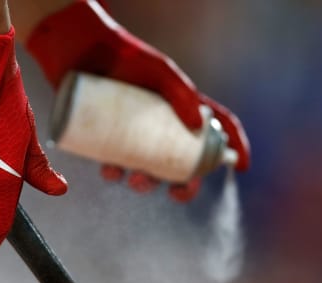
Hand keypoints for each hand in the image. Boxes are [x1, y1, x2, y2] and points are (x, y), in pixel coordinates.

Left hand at [26, 0, 248, 200]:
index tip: (240, 166)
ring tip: (135, 179)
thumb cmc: (125, 56)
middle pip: (181, 160)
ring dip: (146, 183)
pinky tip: (110, 171)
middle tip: (175, 192)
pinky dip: (115, 173)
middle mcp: (161, 124)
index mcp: (182, 107)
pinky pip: (115, 162)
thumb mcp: (159, 71)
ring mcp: (135, 131)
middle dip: (183, 184)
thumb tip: (199, 128)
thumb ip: (181, 93)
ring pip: (147, 167)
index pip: (216, 127)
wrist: (81, 51)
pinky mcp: (108, 135)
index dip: (233, 145)